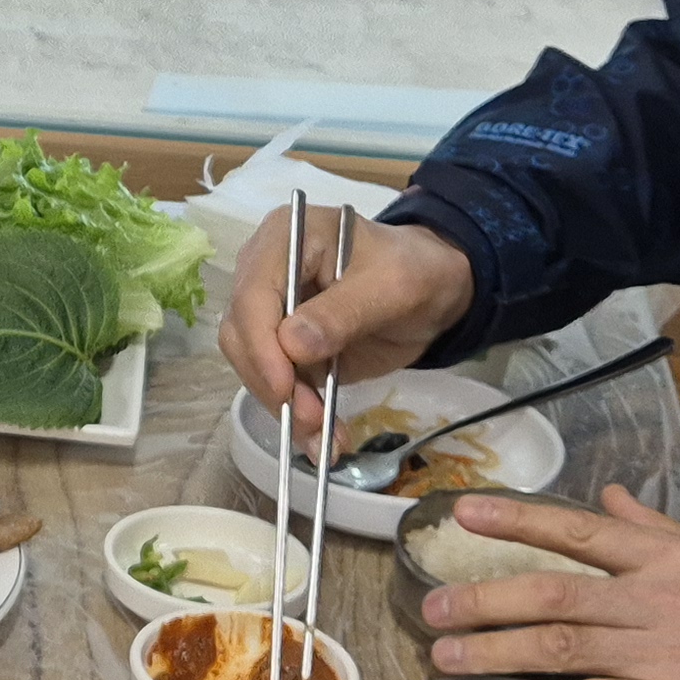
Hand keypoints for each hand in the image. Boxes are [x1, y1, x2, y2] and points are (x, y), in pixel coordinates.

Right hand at [217, 207, 474, 438]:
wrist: (437, 290)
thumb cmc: (417, 272)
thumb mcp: (393, 285)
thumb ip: (344, 311)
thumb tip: (292, 345)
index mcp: (286, 238)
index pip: (252, 294)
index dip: (261, 345)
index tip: (285, 389)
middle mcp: (266, 273)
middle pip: (242, 334)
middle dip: (272, 383)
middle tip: (311, 420)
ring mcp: (273, 312)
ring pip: (254, 366)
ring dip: (285, 408)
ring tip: (325, 440)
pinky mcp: (286, 348)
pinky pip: (279, 385)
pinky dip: (298, 417)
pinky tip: (323, 441)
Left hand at [423, 486, 679, 679]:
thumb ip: (656, 531)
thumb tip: (605, 498)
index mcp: (670, 559)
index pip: (577, 532)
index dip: (516, 521)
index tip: (462, 513)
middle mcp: (661, 600)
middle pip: (554, 593)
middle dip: (484, 599)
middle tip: (431, 608)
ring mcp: (667, 655)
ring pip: (565, 646)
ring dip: (499, 650)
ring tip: (447, 656)